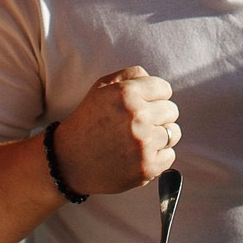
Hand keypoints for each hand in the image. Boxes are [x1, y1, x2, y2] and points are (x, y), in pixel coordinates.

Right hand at [54, 66, 179, 196]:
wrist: (68, 161)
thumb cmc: (87, 122)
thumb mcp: (101, 88)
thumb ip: (130, 76)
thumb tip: (153, 78)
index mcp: (126, 93)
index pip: (164, 89)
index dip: (154, 97)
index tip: (143, 106)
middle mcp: (136, 117)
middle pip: (172, 110)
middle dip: (158, 116)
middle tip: (138, 124)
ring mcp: (143, 144)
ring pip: (173, 133)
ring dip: (160, 136)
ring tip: (138, 140)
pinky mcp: (147, 167)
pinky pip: (170, 155)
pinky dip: (158, 156)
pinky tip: (138, 155)